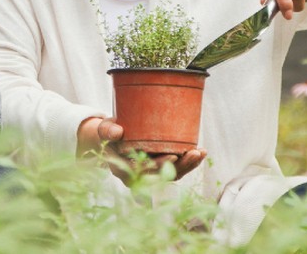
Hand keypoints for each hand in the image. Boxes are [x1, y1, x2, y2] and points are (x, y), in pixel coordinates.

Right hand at [77, 116, 204, 180]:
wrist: (113, 138)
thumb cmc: (110, 132)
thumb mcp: (105, 129)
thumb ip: (108, 130)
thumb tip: (117, 132)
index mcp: (122, 170)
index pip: (141, 172)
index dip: (157, 166)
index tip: (172, 157)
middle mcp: (138, 177)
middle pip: (161, 176)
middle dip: (180, 166)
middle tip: (194, 153)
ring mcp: (150, 175)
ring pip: (171, 175)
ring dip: (188, 166)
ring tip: (201, 152)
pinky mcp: (160, 170)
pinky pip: (176, 170)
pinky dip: (188, 163)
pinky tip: (200, 152)